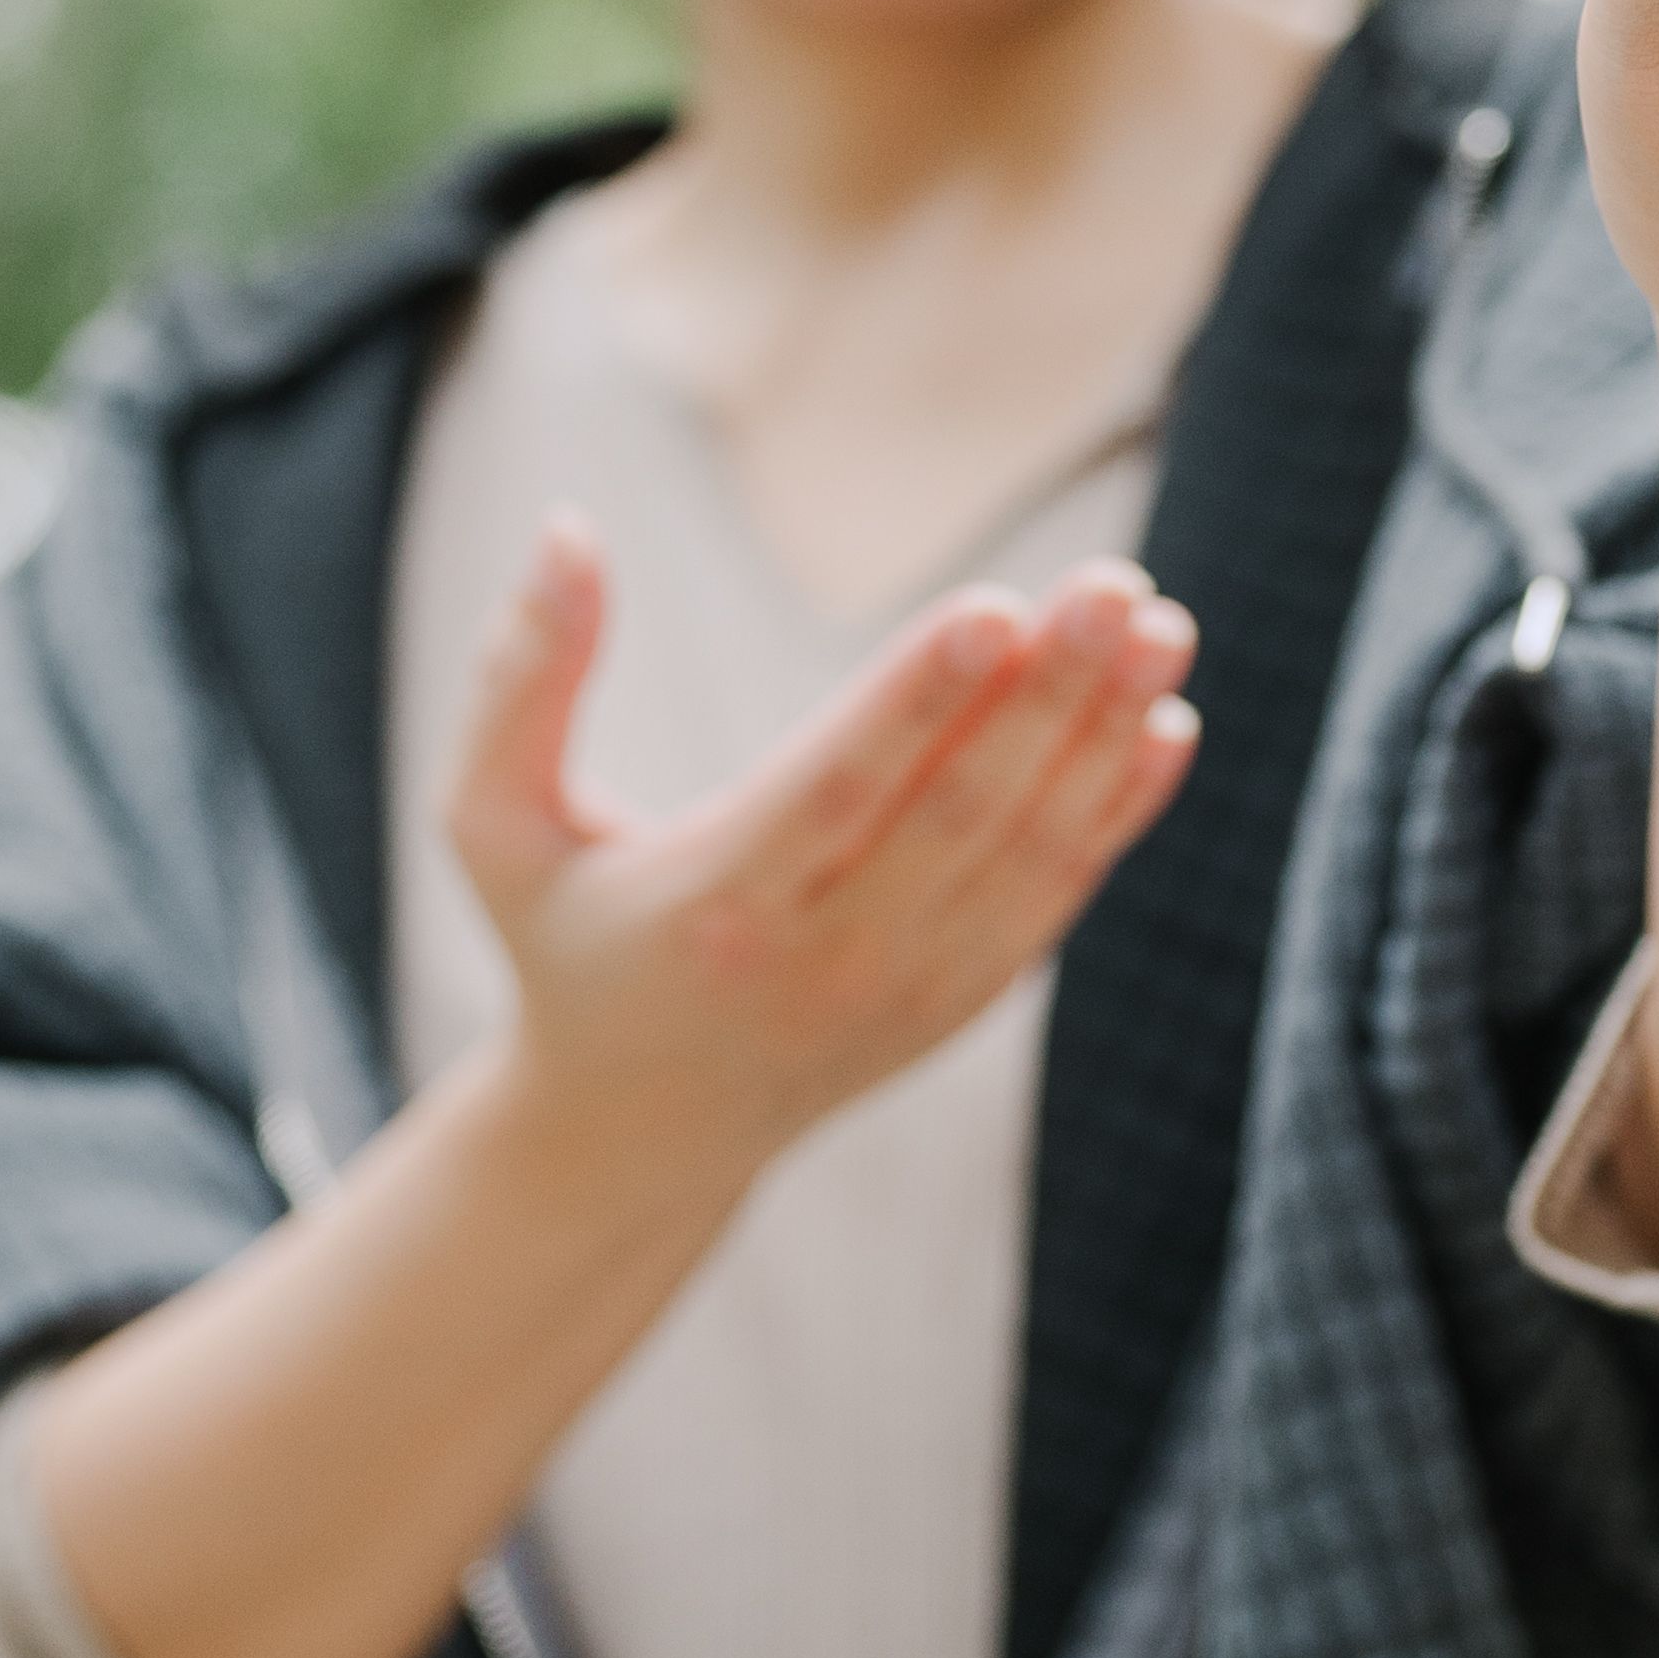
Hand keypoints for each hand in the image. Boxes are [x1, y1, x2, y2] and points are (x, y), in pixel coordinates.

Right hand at [440, 523, 1200, 1181]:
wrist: (639, 1131)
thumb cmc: (562, 943)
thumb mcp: (492, 826)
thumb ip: (519, 680)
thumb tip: (567, 526)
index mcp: (715, 909)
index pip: (839, 792)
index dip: (921, 699)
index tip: (995, 604)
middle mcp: (826, 961)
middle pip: (961, 816)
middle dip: (1048, 694)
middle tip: (1114, 584)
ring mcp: (910, 990)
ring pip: (1028, 854)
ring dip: (1102, 737)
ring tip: (1159, 625)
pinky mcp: (963, 1000)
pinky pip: (1055, 898)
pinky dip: (1117, 812)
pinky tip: (1166, 719)